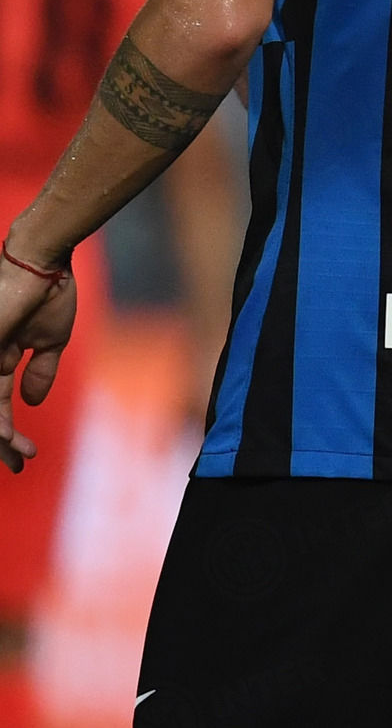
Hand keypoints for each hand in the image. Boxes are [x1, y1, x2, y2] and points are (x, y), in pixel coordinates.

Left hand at [0, 222, 78, 473]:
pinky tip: (4, 434)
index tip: (27, 453)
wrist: (42, 261)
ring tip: (15, 454)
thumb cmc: (49, 291)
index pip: (0, 402)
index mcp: (0, 356)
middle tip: (17, 466)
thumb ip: (40, 370)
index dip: (10, 429)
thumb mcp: (51, 339)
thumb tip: (31, 403)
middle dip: (2, 440)